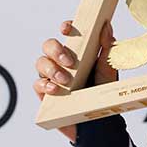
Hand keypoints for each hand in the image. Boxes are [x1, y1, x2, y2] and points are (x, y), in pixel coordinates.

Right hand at [33, 19, 117, 141]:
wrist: (98, 120)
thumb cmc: (101, 91)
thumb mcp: (108, 69)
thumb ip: (107, 47)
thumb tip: (106, 26)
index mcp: (77, 51)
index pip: (67, 34)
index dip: (65, 27)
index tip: (67, 29)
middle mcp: (62, 61)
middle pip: (48, 45)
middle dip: (56, 50)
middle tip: (69, 62)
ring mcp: (52, 76)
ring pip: (40, 62)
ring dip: (52, 69)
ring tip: (65, 80)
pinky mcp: (45, 92)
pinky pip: (37, 84)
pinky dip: (45, 85)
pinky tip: (55, 89)